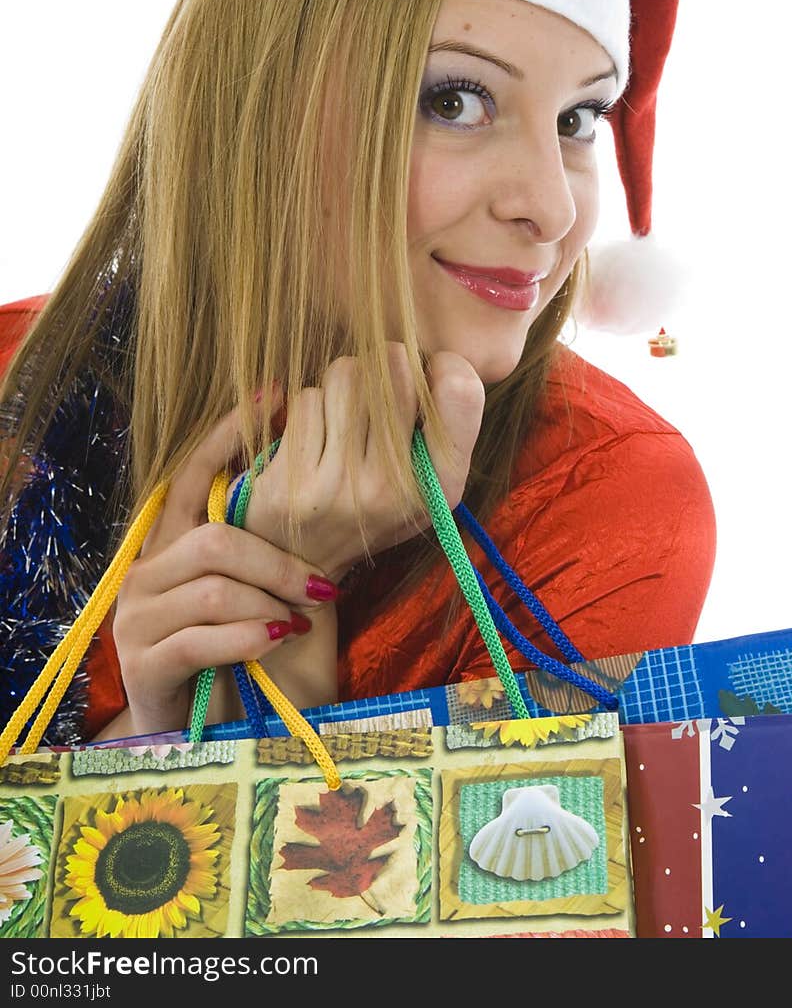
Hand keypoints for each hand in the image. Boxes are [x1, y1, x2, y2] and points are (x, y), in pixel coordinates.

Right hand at [112, 399, 335, 737]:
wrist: (201, 730)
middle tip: (321, 586)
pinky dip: (248, 638)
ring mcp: (137, 619)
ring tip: (298, 625)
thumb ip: (264, 541)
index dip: (229, 434)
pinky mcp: (143, 663)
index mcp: (171, 543)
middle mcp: (145, 572)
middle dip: (276, 560)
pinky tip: (275, 642)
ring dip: (269, 605)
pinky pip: (202, 638)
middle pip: (214, 539)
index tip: (273, 394)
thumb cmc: (240, 649)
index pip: (192, 474)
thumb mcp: (255, 588)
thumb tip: (319, 480)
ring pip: (213, 589)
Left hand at [236, 345, 484, 580]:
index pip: (461, 392)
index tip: (429, 374)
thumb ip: (447, 430)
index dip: (445, 367)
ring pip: (345, 375)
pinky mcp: (292, 482)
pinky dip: (309, 405)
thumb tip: (439, 357)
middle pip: (394, 368)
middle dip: (384, 362)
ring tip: (343, 407)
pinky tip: (314, 433)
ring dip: (342, 380)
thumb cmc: (371, 506)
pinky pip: (306, 400)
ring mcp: (340, 486)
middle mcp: (393, 489)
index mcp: (441, 488)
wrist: (301, 561)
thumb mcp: (427, 484)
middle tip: (377, 383)